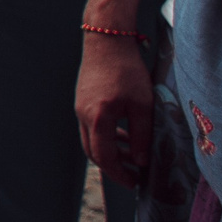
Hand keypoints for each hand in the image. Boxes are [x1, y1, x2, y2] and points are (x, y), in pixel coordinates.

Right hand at [76, 34, 154, 186]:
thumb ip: (141, 135)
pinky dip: (106, 136)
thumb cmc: (126, 69)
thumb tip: (141, 161)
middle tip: (133, 175)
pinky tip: (123, 133)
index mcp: (98, 118)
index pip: (104, 157)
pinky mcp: (82, 99)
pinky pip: (91, 126)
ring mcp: (80, 106)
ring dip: (110, 151)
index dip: (119, 174)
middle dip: (113, 167)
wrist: (106, 38)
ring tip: (131, 155)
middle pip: (93, 152)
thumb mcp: (142, 104)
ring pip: (91, 139)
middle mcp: (83, 115)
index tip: (135, 183)